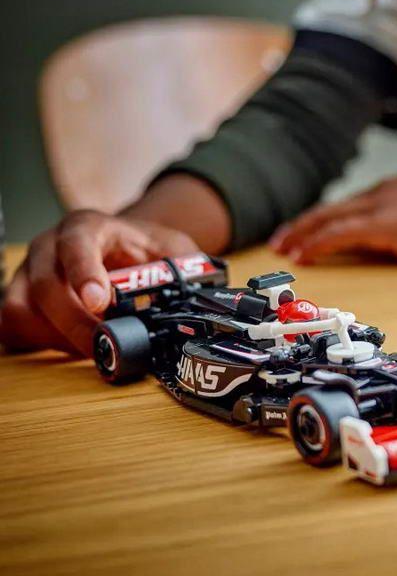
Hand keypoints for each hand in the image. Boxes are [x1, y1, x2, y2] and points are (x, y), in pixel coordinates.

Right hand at [0, 210, 196, 355]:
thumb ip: (184, 269)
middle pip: (46, 286)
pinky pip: (13, 327)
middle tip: (105, 346)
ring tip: (92, 349)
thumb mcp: (175, 251)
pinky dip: (39, 343)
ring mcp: (30, 272)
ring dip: (55, 337)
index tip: (99, 301)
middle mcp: (50, 246)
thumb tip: (198, 300)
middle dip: (76, 323)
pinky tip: (71, 347)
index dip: (84, 273)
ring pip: (21, 308)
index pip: (76, 243)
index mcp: (88, 226)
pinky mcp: (22, 298)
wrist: (129, 247)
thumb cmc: (148, 250)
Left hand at [270, 176, 396, 264]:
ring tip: (283, 250)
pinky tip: (304, 255)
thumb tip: (392, 242)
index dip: (325, 219)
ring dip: (302, 234)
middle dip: (303, 225)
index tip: (308, 232)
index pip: (351, 204)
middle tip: (281, 241)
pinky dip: (317, 243)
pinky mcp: (386, 223)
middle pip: (332, 207)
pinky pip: (339, 233)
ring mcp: (384, 205)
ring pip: (329, 218)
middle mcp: (385, 191)